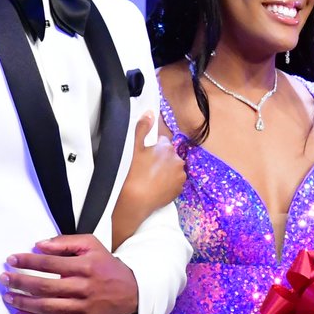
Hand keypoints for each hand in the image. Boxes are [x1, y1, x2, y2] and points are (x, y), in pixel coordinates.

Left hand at [1, 233, 138, 313]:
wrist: (130, 291)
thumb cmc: (106, 266)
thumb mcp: (91, 244)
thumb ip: (65, 242)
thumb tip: (40, 245)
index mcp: (85, 266)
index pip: (50, 263)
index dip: (28, 261)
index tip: (12, 259)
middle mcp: (83, 287)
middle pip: (45, 287)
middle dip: (21, 282)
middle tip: (4, 278)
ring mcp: (82, 307)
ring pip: (47, 307)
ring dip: (24, 303)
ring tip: (8, 297)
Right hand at [111, 111, 185, 249]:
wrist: (136, 200)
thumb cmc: (133, 173)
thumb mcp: (134, 147)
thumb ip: (142, 127)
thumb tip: (149, 113)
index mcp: (167, 148)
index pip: (162, 141)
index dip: (153, 147)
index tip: (145, 155)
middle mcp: (177, 160)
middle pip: (169, 155)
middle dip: (160, 158)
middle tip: (146, 167)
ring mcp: (179, 176)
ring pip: (172, 168)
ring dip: (165, 170)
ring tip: (150, 177)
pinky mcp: (179, 189)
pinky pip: (174, 181)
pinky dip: (168, 182)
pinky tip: (156, 185)